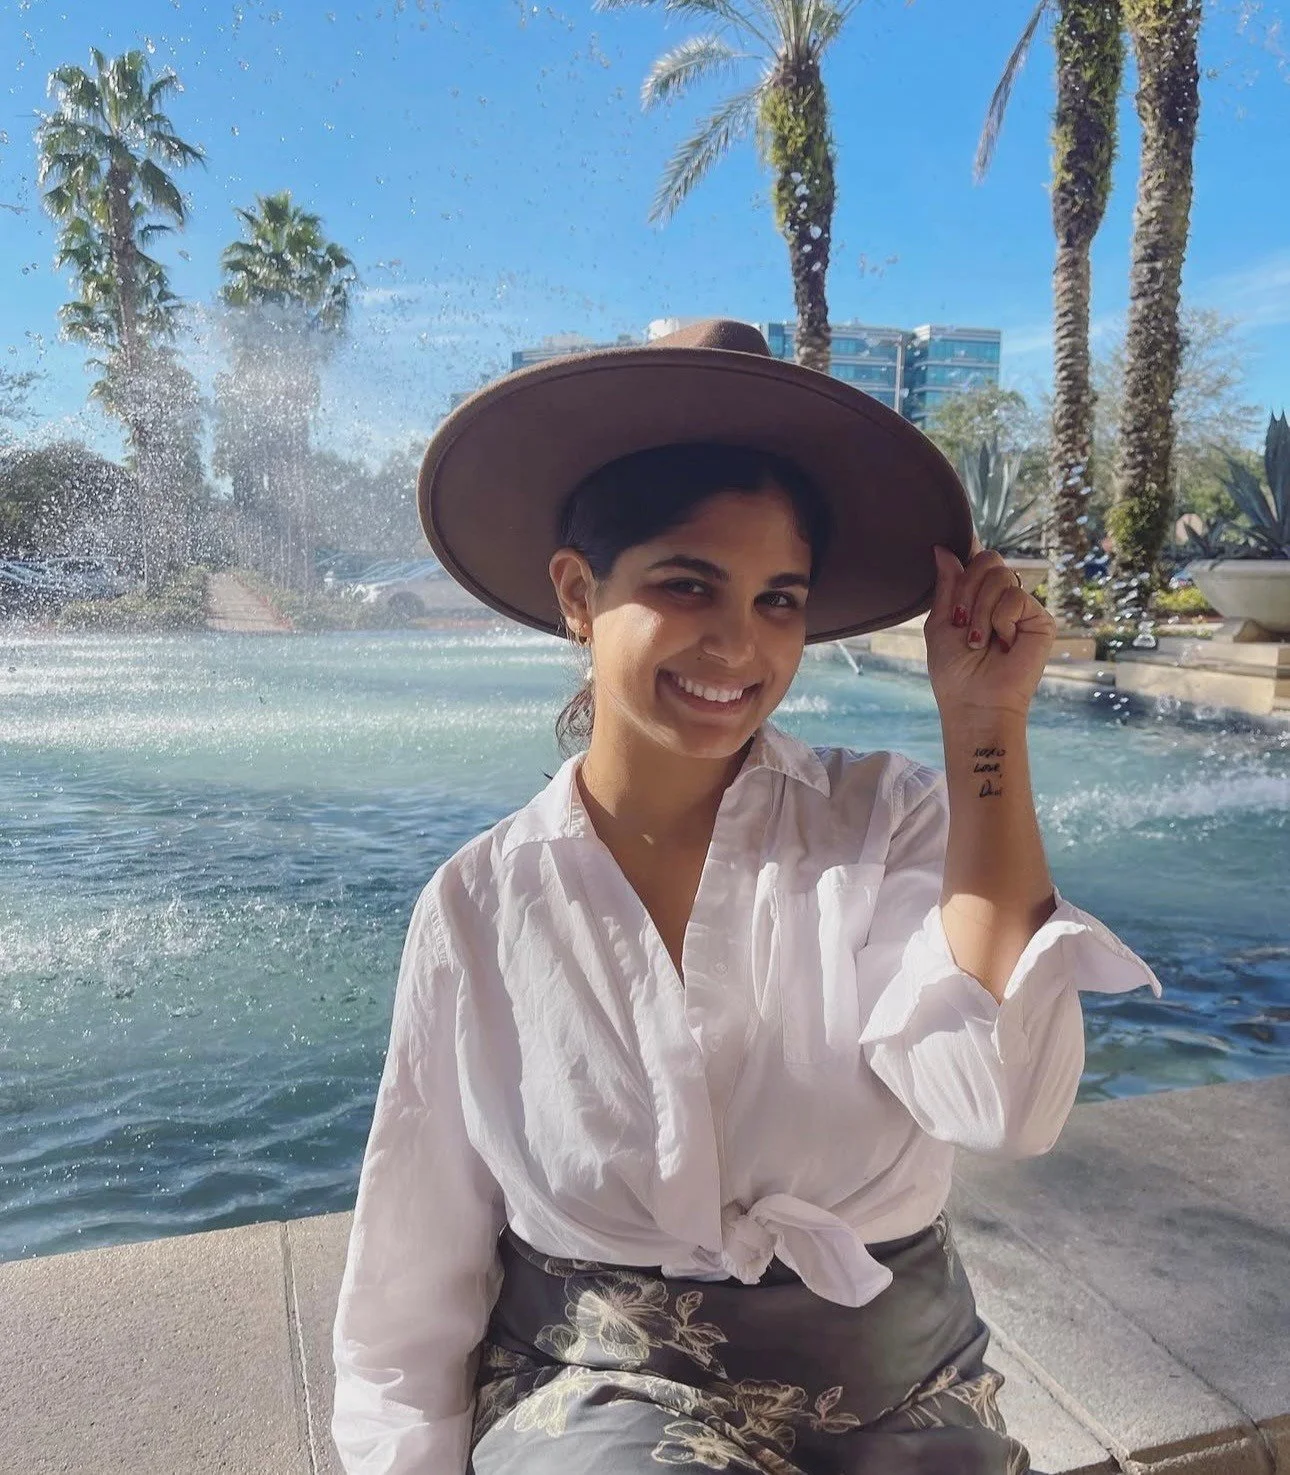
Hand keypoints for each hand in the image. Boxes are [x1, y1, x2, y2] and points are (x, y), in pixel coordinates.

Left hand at [925, 538, 1056, 717]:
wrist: (974, 701)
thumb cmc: (954, 670)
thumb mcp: (941, 623)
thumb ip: (946, 586)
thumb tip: (942, 548)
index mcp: (977, 597)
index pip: (976, 560)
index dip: (968, 551)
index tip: (947, 546)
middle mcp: (1001, 599)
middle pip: (988, 560)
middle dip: (966, 590)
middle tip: (960, 621)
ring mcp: (1022, 608)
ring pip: (1000, 576)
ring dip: (979, 611)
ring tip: (977, 641)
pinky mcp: (1040, 619)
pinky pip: (1015, 597)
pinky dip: (999, 621)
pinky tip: (1003, 644)